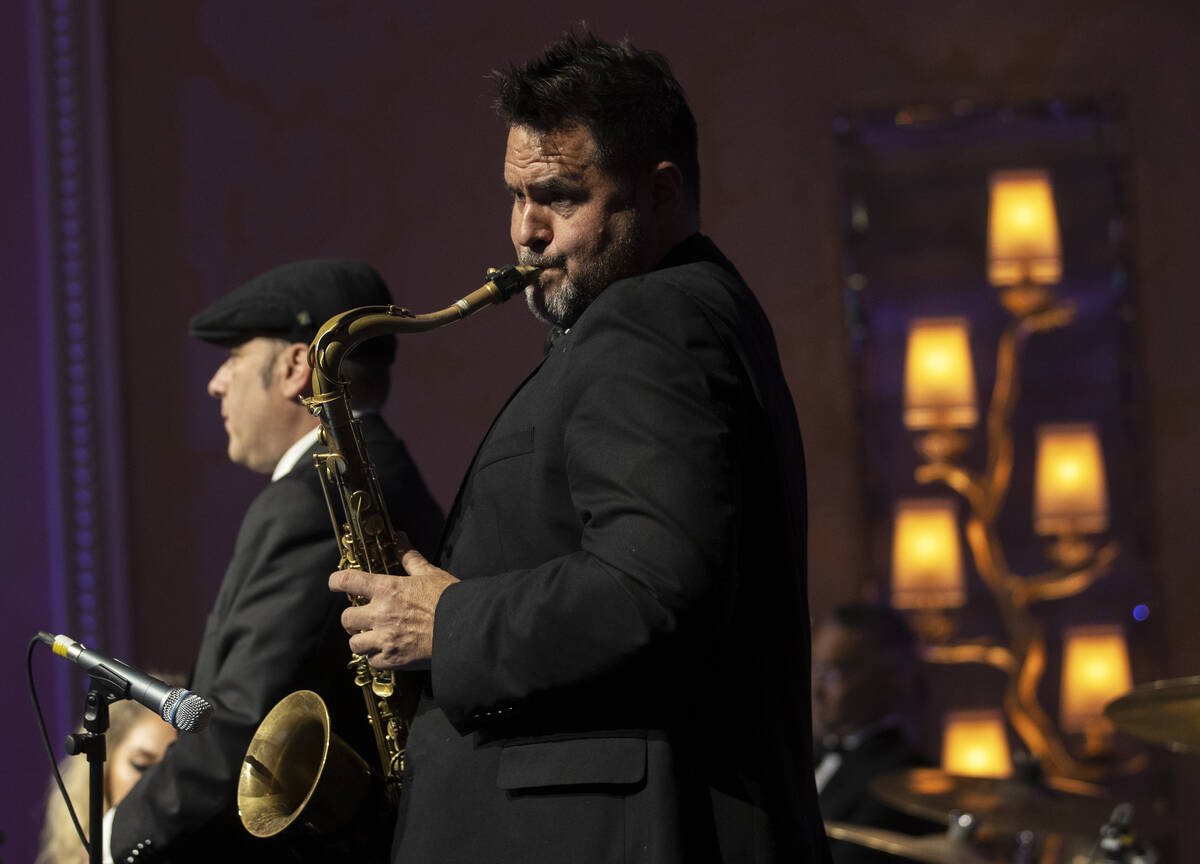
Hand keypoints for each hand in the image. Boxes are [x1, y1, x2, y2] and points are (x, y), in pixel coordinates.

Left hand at [329, 548, 458, 670]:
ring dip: (361, 640)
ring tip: (371, 637)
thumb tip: (400, 539)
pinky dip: (375, 657)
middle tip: (361, 618)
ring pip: (354, 643)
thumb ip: (409, 558)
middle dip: (351, 618)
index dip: (336, 581)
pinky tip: (385, 651)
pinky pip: (371, 661)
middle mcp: (380, 614)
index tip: (335, 583)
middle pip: (346, 618)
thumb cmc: (449, 600)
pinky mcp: (393, 659)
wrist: (465, 629)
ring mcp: (385, 639)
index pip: (348, 581)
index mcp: (387, 590)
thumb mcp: (429, 574)